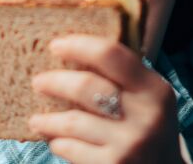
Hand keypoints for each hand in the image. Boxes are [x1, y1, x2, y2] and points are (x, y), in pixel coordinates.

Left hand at [29, 35, 182, 163]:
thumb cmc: (148, 133)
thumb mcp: (149, 103)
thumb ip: (124, 80)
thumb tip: (72, 55)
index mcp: (155, 90)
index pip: (111, 54)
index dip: (78, 46)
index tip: (55, 45)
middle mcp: (146, 115)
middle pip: (85, 86)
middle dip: (54, 82)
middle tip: (38, 82)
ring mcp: (130, 143)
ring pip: (72, 122)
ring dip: (47, 120)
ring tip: (36, 120)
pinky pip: (71, 148)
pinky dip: (58, 144)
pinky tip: (57, 142)